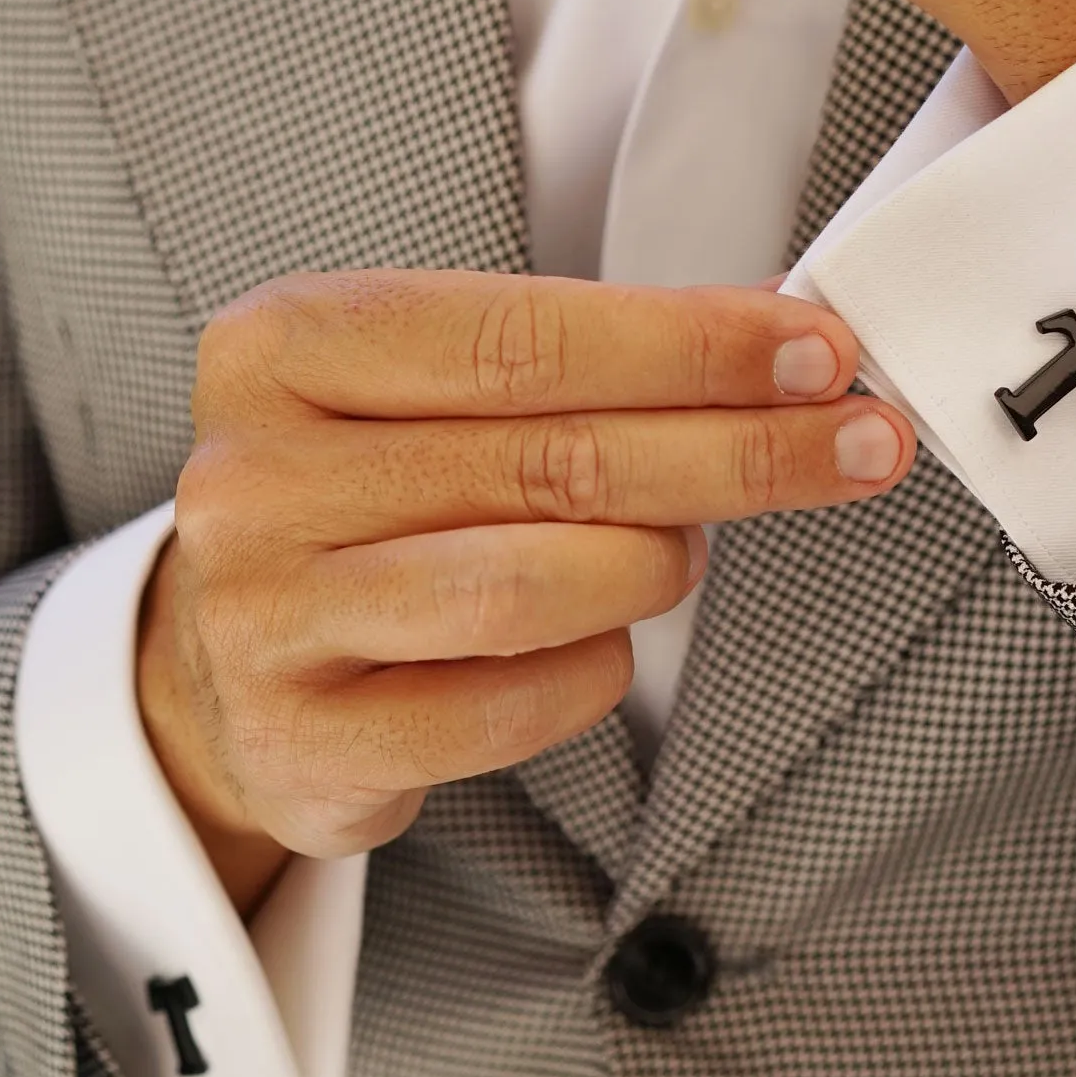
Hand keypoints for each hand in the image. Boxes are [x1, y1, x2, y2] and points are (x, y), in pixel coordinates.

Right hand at [138, 271, 912, 911]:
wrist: (218, 666)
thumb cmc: (360, 503)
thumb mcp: (425, 390)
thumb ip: (576, 358)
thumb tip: (775, 340)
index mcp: (283, 347)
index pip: (523, 335)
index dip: (690, 344)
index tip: (817, 352)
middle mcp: (258, 477)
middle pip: (551, 458)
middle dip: (735, 449)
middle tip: (857, 445)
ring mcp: (269, 616)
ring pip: (535, 585)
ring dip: (655, 563)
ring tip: (684, 551)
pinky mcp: (307, 740)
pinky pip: (512, 705)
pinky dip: (593, 671)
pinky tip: (604, 644)